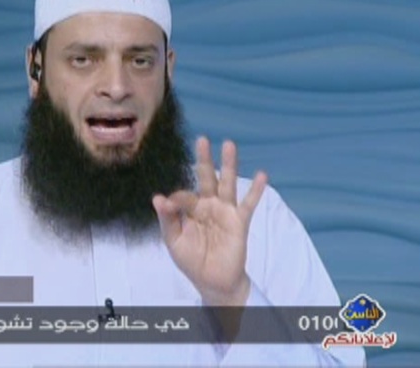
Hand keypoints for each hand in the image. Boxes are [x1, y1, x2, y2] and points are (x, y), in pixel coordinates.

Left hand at [152, 137, 266, 305]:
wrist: (212, 281)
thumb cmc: (191, 260)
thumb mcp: (173, 241)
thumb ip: (167, 219)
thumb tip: (158, 198)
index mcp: (190, 209)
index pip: (183, 195)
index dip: (177, 199)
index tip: (168, 205)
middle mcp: (208, 205)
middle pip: (206, 177)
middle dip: (204, 159)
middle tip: (201, 139)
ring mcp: (225, 211)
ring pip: (227, 183)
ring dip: (229, 164)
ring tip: (229, 144)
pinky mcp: (239, 221)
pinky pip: (248, 204)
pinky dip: (255, 190)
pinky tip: (262, 175)